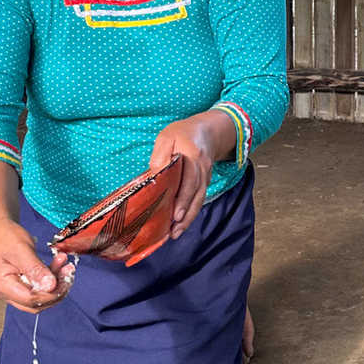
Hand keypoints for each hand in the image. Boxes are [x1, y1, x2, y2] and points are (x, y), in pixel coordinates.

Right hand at [0, 219, 73, 310]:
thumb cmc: (5, 236)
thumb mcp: (22, 249)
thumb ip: (35, 269)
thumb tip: (51, 286)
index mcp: (0, 284)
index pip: (30, 299)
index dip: (50, 294)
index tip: (66, 279)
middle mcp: (3, 292)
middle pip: (34, 303)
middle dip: (55, 290)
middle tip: (68, 272)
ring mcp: (9, 290)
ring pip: (38, 297)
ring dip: (55, 284)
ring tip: (66, 266)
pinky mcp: (17, 285)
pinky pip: (36, 288)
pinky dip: (49, 279)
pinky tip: (58, 264)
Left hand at [149, 116, 216, 239]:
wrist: (208, 130)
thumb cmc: (183, 133)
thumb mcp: (167, 137)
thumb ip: (160, 155)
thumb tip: (156, 177)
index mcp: (193, 156)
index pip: (189, 180)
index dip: (183, 199)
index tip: (175, 215)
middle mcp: (202, 169)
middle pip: (196, 195)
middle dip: (186, 215)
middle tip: (174, 231)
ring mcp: (206, 176)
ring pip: (199, 200)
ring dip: (189, 218)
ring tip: (176, 233)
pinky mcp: (205, 182)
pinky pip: (199, 199)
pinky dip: (191, 212)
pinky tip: (181, 223)